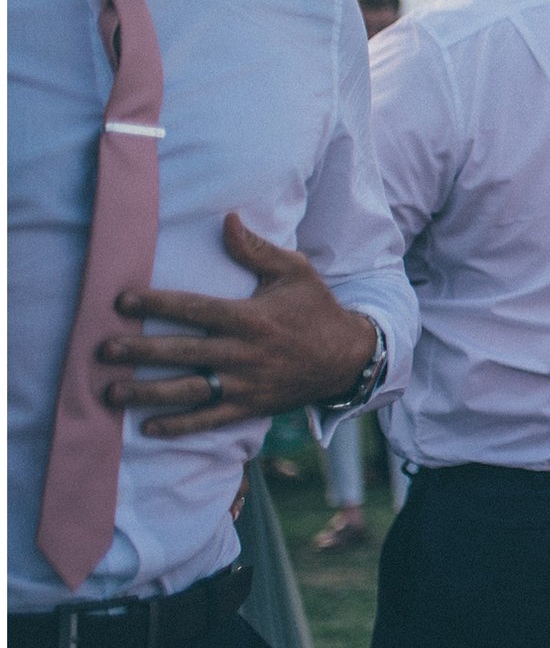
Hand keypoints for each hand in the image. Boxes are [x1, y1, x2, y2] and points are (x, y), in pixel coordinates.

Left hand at [101, 213, 379, 435]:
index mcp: (251, 317)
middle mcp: (245, 353)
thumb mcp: (295, 272)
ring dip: (148, 393)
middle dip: (140, 352)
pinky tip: (149, 427)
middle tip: (103, 351)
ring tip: (111, 392)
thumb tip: (227, 220)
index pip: (195, 309)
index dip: (157, 304)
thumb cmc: (317, 310)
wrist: (348, 358)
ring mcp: (246, 383)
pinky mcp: (250, 406)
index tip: (122, 301)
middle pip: (183, 352)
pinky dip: (180, 426)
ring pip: (189, 390)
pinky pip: (210, 419)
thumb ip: (257, 249)